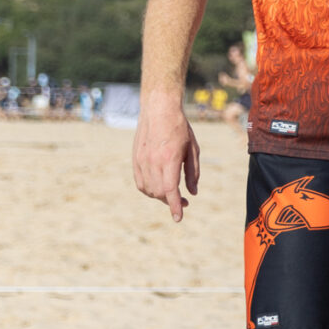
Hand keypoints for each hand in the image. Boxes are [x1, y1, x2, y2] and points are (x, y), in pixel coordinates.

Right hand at [130, 95, 200, 220]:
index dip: (174, 206)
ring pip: (148, 190)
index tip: (178, 218)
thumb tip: (192, 193)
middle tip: (184, 202)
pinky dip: (149, 190)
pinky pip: (140, 183)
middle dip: (171, 202)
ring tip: (173, 194)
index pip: (170, 190)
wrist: (158, 110)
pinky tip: (159, 188)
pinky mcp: (135, 160)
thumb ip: (193, 173)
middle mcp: (152, 162)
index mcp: (169, 159)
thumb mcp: (193, 150)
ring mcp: (141, 161)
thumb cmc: (180, 128)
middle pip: (159, 193)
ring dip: (160, 197)